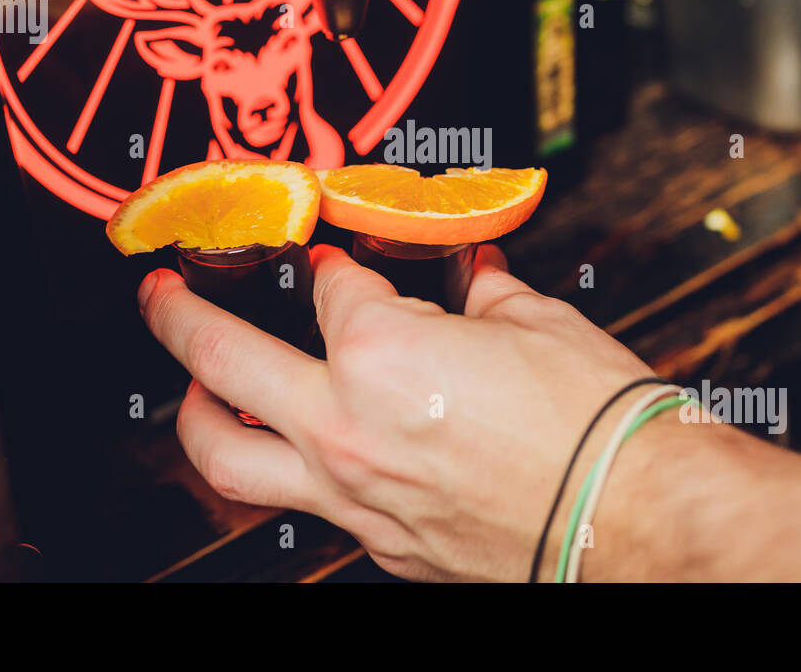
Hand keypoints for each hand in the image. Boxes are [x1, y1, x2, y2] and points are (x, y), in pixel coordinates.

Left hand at [137, 244, 652, 580]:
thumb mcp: (536, 324)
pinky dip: (291, 472)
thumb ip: (482, 293)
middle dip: (180, 317)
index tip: (337, 259)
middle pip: (222, 360)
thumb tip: (472, 274)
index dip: (335, 263)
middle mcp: (346, 424)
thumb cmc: (594, 421)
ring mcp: (353, 493)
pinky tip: (306, 455)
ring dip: (195, 418)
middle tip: (161, 296)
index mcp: (379, 351)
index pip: (330, 287)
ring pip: (228, 460)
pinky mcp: (379, 542)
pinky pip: (305, 506)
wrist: (638, 513)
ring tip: (189, 393)